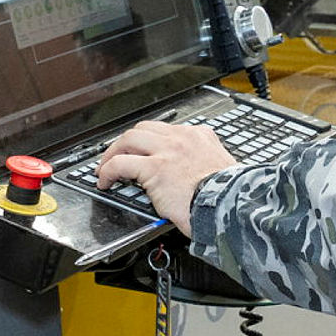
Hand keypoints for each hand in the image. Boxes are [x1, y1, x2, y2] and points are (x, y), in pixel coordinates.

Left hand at [95, 120, 235, 233]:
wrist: (230, 206)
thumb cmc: (228, 197)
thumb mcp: (220, 169)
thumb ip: (203, 165)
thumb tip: (190, 177)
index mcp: (200, 137)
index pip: (168, 130)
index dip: (150, 141)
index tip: (144, 152)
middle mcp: (183, 138)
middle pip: (144, 129)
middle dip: (127, 142)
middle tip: (118, 155)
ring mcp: (167, 150)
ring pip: (129, 139)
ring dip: (113, 152)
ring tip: (106, 168)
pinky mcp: (154, 167)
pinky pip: (120, 163)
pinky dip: (107, 171)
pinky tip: (105, 181)